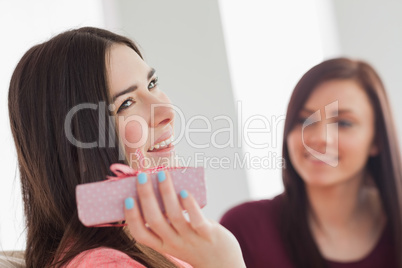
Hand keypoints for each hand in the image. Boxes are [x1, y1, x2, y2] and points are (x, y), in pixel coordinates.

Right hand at [124, 171, 245, 267]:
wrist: (221, 264)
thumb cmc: (194, 243)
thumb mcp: (175, 237)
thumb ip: (165, 220)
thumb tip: (156, 187)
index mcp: (161, 243)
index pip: (140, 234)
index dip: (131, 217)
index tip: (127, 198)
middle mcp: (173, 243)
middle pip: (154, 220)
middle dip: (146, 197)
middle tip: (142, 177)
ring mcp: (191, 239)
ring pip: (174, 216)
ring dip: (166, 193)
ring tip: (162, 175)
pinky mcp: (208, 234)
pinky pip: (197, 220)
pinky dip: (190, 205)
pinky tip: (184, 192)